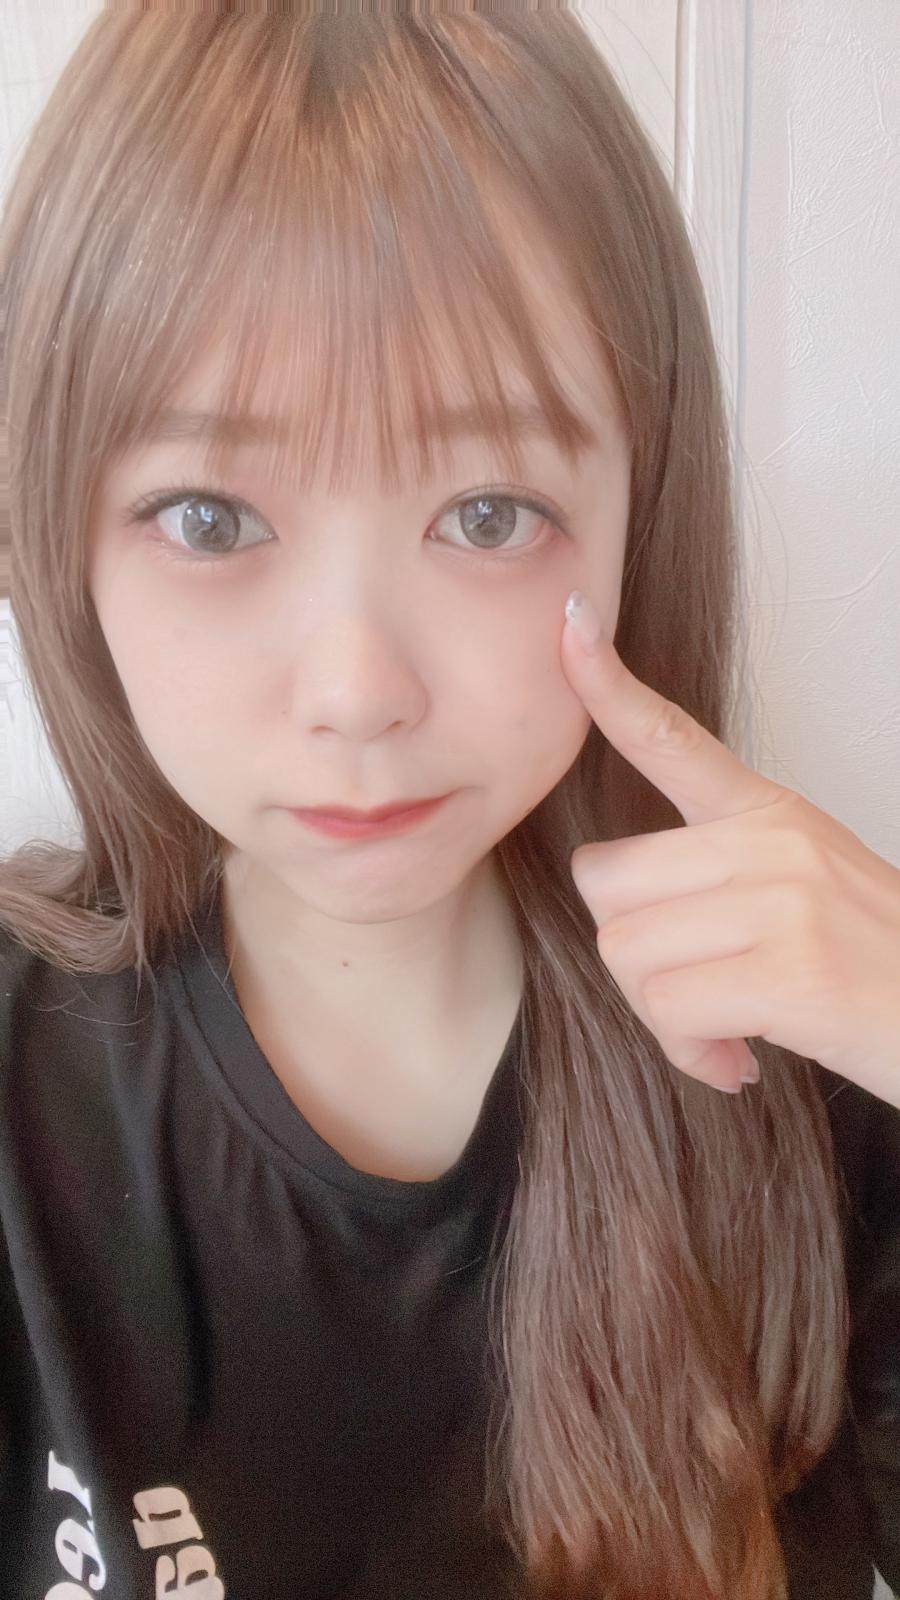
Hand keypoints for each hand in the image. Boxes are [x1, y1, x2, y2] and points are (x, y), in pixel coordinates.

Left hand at [561, 591, 899, 1104]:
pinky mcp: (790, 972)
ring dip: (662, 1015)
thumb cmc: (879, 968)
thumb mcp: (808, 889)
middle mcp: (772, 842)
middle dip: (632, 954)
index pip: (672, 738)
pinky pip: (670, 1012)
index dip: (610, 687)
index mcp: (770, 814)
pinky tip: (738, 1059)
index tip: (571, 627)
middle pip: (607, 883)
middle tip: (692, 992)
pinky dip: (691, 1052)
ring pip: (627, 952)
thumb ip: (719, 878)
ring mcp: (784, 901)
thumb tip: (623, 921)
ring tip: (726, 1030)